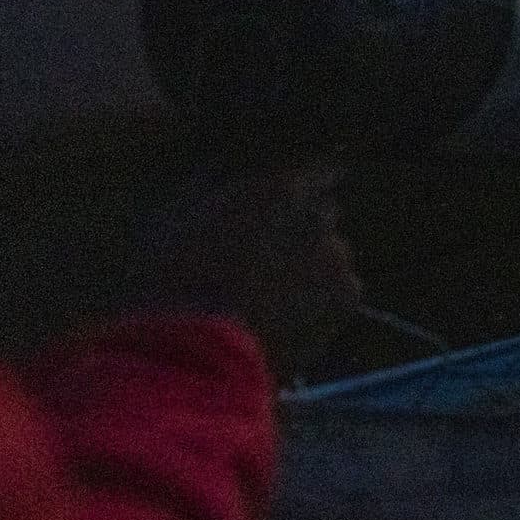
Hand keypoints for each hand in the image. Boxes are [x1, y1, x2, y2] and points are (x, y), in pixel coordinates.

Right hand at [134, 161, 361, 375]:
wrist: (194, 353)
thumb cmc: (171, 279)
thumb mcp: (173, 217)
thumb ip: (209, 184)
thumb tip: (221, 167)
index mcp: (280, 188)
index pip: (317, 170)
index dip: (302, 188)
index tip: (289, 201)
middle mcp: (319, 216)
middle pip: (323, 215)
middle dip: (302, 229)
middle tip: (268, 257)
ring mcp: (337, 258)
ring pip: (332, 255)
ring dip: (313, 267)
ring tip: (274, 296)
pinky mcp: (348, 298)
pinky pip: (341, 292)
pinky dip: (323, 303)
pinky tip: (288, 319)